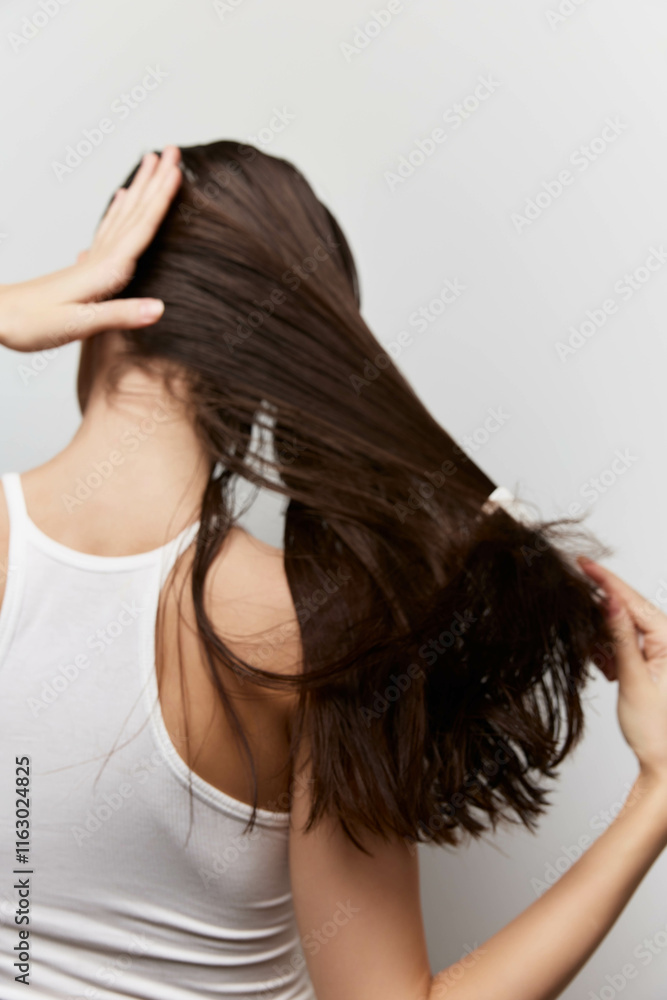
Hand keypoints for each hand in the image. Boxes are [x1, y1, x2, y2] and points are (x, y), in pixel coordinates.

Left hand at [0, 145, 181, 352]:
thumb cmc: (30, 323)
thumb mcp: (77, 325)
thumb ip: (120, 315)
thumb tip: (160, 308)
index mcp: (105, 271)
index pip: (141, 227)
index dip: (161, 199)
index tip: (177, 170)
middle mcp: (100, 260)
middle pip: (135, 212)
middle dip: (156, 181)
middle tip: (172, 151)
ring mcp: (91, 261)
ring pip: (123, 216)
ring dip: (140, 189)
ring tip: (150, 164)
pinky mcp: (83, 268)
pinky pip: (108, 230)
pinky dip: (118, 211)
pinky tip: (121, 200)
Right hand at [578, 557, 666, 783]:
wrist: (666, 765)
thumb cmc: (658, 730)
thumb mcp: (634, 680)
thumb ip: (621, 638)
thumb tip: (610, 601)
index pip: (631, 600)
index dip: (605, 579)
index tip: (582, 562)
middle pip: (625, 611)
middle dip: (600, 614)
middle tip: (577, 614)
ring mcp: (659, 652)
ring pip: (621, 628)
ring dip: (603, 639)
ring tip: (598, 659)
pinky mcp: (650, 663)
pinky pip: (623, 645)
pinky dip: (608, 652)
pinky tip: (604, 666)